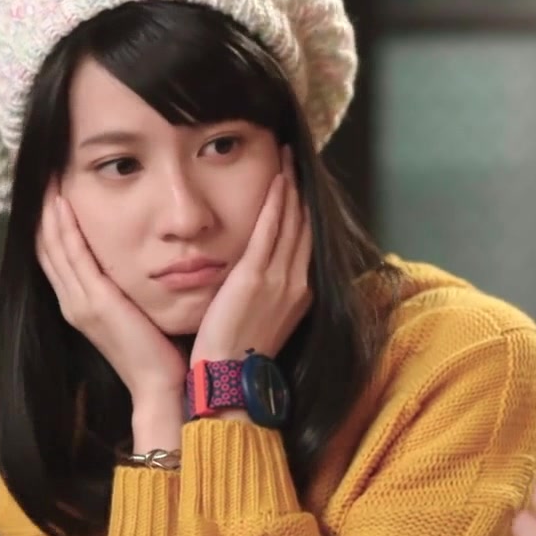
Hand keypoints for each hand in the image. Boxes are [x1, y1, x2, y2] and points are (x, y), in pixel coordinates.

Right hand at [37, 185, 185, 407]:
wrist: (162, 386)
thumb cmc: (159, 351)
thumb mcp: (137, 312)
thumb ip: (129, 289)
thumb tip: (138, 263)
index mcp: (82, 303)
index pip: (57, 254)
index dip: (51, 222)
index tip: (53, 190)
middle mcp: (73, 301)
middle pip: (46, 246)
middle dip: (43, 209)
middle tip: (44, 174)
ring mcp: (79, 302)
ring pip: (52, 247)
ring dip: (48, 211)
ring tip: (48, 178)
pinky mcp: (93, 303)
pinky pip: (71, 256)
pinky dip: (64, 227)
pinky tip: (61, 202)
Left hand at [191, 145, 311, 363]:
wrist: (230, 378)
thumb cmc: (237, 354)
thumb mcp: (262, 319)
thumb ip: (265, 293)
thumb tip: (258, 277)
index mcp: (300, 293)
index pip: (305, 241)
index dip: (304, 209)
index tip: (299, 183)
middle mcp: (297, 282)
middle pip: (304, 225)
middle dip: (301, 190)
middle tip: (296, 158)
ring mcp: (280, 278)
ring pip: (292, 222)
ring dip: (290, 187)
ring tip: (287, 158)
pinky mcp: (256, 277)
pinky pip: (270, 231)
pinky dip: (276, 203)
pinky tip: (277, 180)